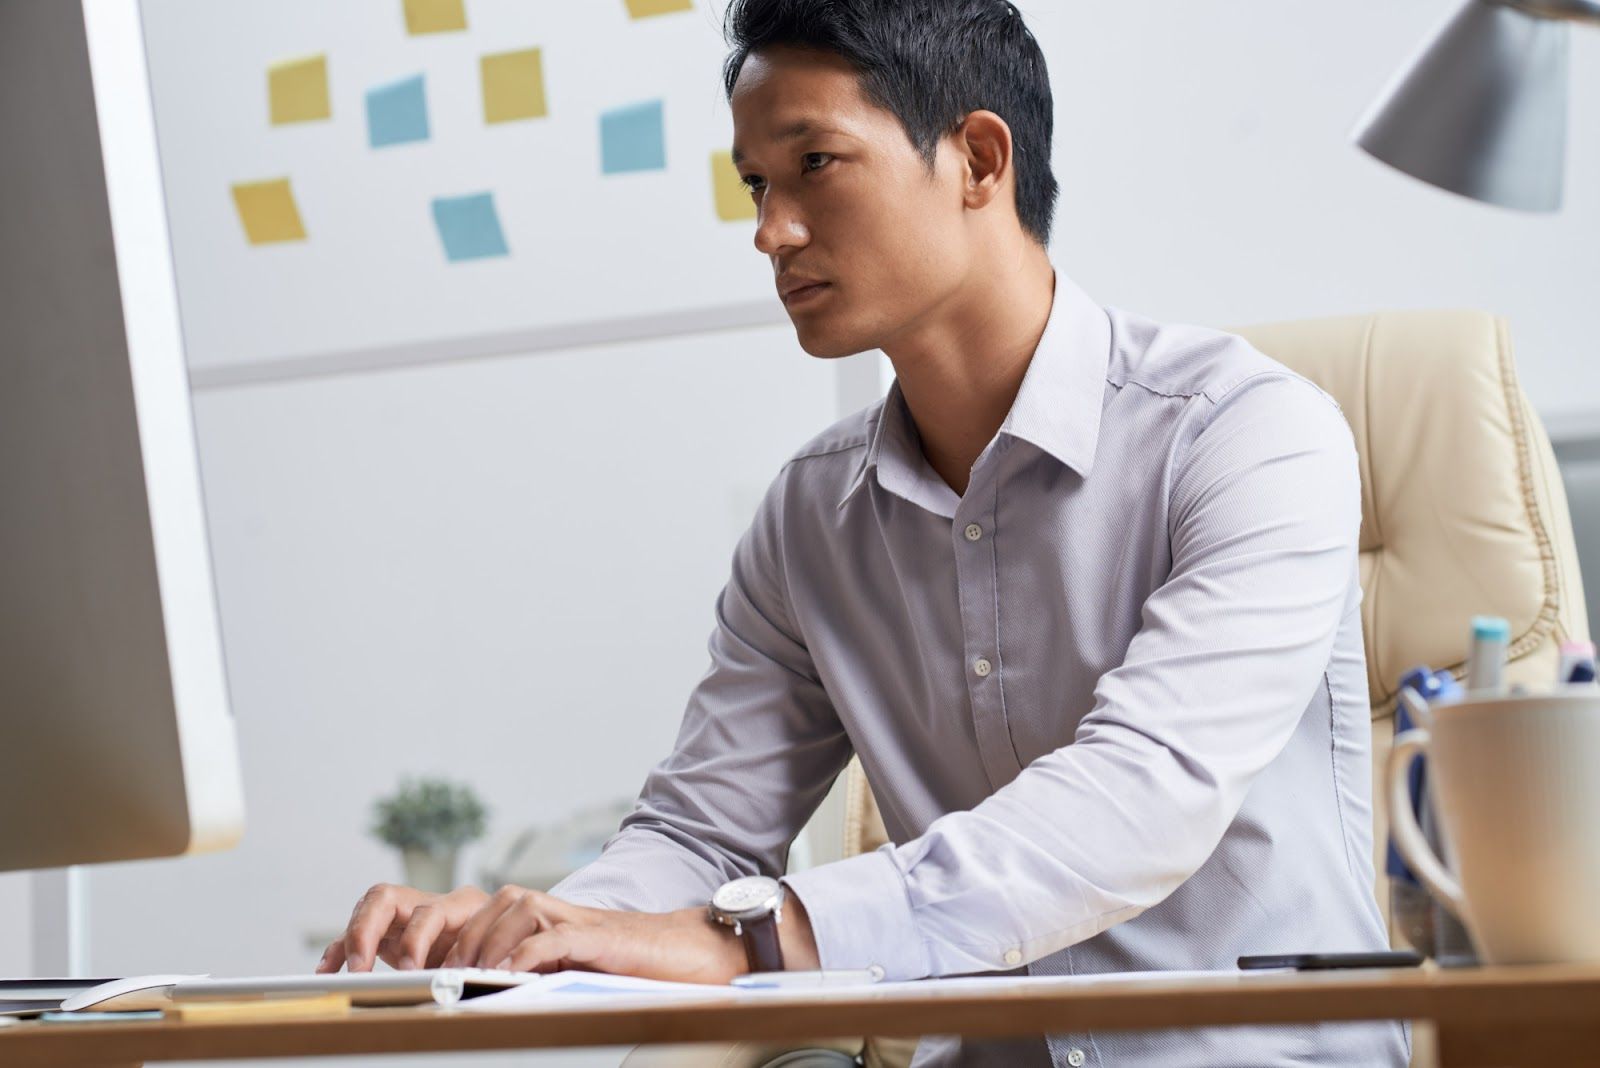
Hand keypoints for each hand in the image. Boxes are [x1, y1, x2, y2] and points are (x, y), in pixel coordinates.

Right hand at [316, 883, 489, 973]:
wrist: (507, 939)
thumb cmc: (502, 948)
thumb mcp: (494, 955)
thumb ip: (473, 965)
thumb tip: (456, 982)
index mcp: (462, 904)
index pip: (429, 912)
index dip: (416, 941)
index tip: (412, 971)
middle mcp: (431, 902)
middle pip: (387, 897)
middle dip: (368, 930)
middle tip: (362, 966)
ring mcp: (409, 914)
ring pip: (370, 909)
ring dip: (352, 938)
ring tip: (340, 971)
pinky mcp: (393, 931)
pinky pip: (360, 933)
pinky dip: (342, 950)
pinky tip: (328, 970)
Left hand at [440, 885, 749, 984]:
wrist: (698, 953)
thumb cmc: (647, 965)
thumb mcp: (586, 969)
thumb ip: (552, 970)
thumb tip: (506, 994)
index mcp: (561, 919)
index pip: (501, 908)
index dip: (468, 931)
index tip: (442, 965)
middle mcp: (570, 912)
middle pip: (504, 901)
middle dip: (469, 934)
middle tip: (447, 971)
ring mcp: (587, 921)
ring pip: (524, 908)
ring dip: (492, 941)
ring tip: (474, 972)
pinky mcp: (605, 937)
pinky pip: (558, 935)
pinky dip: (528, 952)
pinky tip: (510, 973)